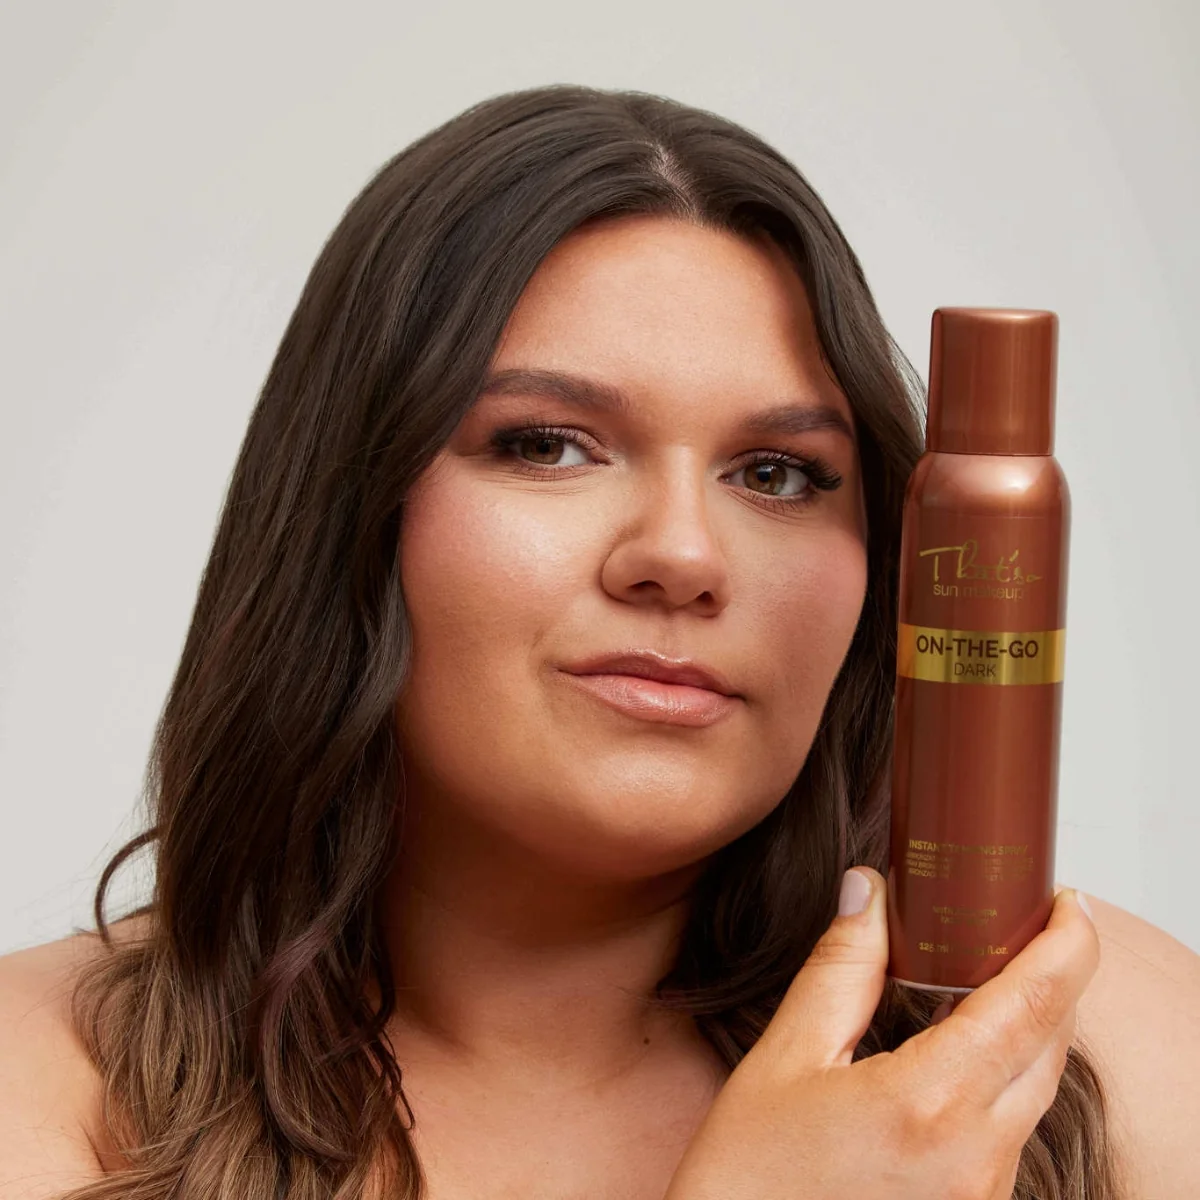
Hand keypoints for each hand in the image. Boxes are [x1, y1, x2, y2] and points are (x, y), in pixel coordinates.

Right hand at [664, 869, 1098, 1199]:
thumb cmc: (751, 1178)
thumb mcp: (786, 1057)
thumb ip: (840, 968)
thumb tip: (867, 890)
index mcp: (930, 1105)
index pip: (1032, 1005)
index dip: (1068, 944)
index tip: (1070, 902)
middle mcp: (976, 1158)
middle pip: (1052, 1044)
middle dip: (1055, 975)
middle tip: (1026, 920)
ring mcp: (980, 1194)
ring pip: (1037, 1089)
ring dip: (1030, 1025)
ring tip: (990, 973)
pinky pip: (1012, 1129)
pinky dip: (1007, 1073)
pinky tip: (968, 1046)